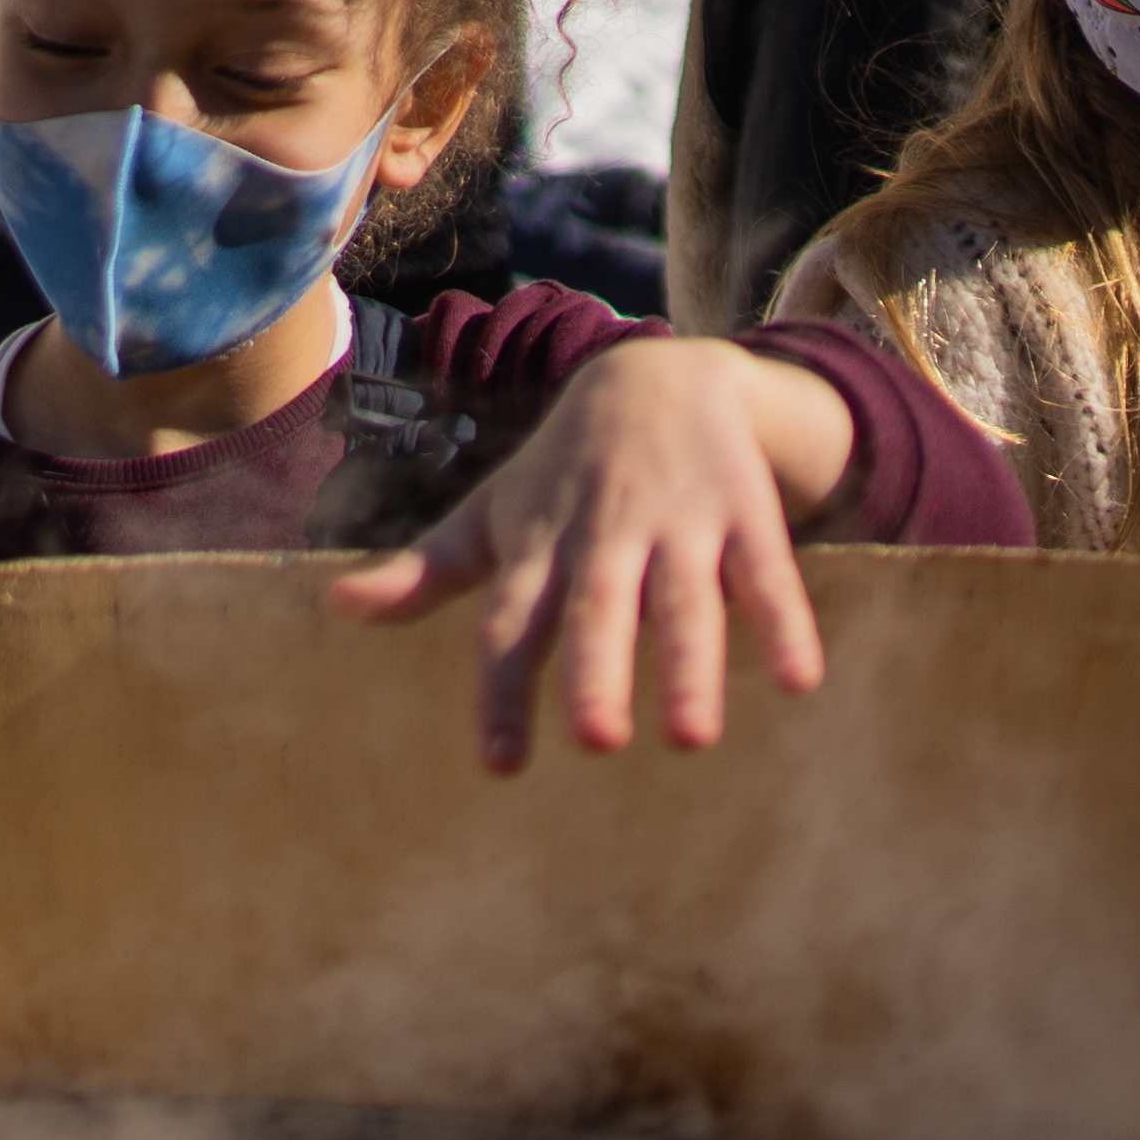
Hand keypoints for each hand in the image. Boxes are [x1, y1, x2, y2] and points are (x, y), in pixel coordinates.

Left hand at [327, 338, 850, 772]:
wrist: (657, 373)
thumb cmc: (560, 474)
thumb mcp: (493, 515)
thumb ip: (425, 572)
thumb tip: (336, 607)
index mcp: (539, 547)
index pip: (513, 625)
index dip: (503, 691)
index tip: (499, 765)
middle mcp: (604, 535)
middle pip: (598, 609)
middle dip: (597, 669)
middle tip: (597, 740)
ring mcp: (676, 521)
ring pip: (683, 597)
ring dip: (689, 663)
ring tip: (692, 737)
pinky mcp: (741, 511)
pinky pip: (765, 572)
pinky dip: (786, 622)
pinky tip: (803, 681)